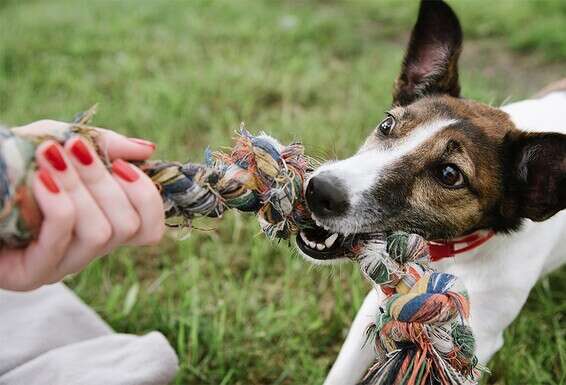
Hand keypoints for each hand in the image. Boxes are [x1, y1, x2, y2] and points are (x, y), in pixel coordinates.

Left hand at [0, 120, 164, 290]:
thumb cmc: (13, 163)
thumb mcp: (61, 141)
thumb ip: (105, 144)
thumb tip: (148, 150)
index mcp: (101, 224)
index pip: (150, 229)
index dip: (146, 196)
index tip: (120, 163)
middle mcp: (86, 251)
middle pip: (128, 227)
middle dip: (104, 181)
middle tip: (75, 147)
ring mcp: (60, 267)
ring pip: (100, 234)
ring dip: (79, 188)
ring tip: (50, 155)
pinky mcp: (31, 275)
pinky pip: (62, 238)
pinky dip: (58, 203)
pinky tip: (40, 179)